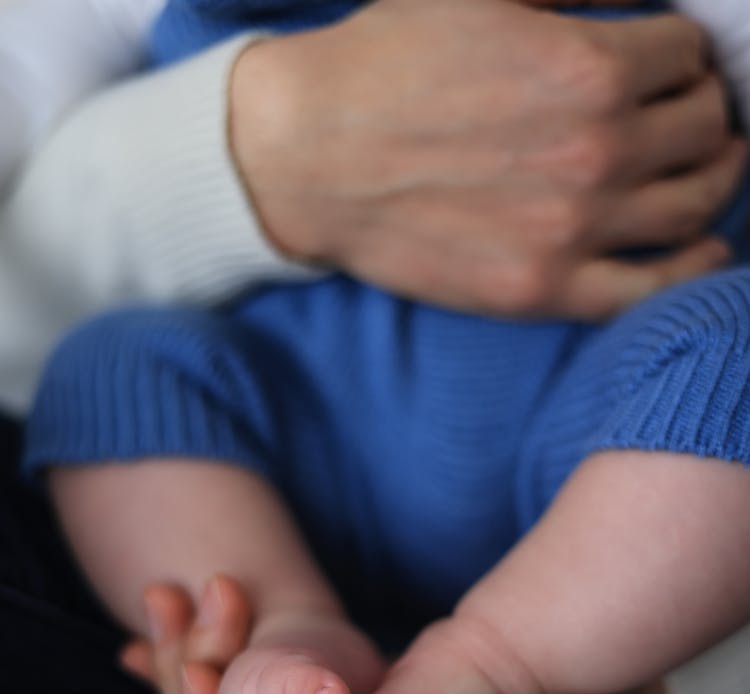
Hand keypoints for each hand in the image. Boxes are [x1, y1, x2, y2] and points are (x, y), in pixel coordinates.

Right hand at [229, 0, 744, 319]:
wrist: (308, 159)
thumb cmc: (386, 64)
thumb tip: (646, 4)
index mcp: (589, 67)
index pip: (686, 54)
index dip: (680, 53)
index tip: (664, 65)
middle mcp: (596, 152)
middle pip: (703, 127)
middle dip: (702, 108)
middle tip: (687, 113)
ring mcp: (572, 231)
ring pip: (694, 203)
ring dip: (714, 177)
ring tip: (709, 168)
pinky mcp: (542, 289)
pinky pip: (652, 289)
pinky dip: (694, 266)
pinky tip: (707, 246)